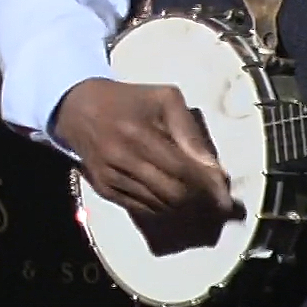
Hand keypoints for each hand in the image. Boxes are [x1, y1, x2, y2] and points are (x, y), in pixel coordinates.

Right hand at [55, 78, 241, 250]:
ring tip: (199, 198)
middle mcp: (123, 160)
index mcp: (140, 133)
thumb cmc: (130, 100)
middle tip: (217, 200)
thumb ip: (188, 130)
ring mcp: (112, 178)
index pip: (182, 169)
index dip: (208, 185)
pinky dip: (162, 206)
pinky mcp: (104, 190)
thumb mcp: (164, 98)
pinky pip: (141, 208)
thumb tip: (210, 166)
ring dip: (183, 205)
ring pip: (158, 205)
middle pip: (172, 193)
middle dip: (199, 199)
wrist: (79, 108)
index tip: (227, 197)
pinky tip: (173, 197)